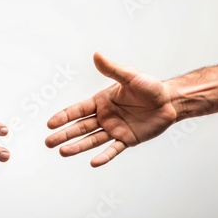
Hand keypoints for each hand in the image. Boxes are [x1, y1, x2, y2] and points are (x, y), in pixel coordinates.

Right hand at [45, 53, 176, 166]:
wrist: (169, 101)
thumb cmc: (149, 87)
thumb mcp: (130, 76)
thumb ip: (112, 69)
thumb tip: (97, 55)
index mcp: (101, 101)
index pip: (78, 110)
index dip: (64, 117)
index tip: (50, 124)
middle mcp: (104, 117)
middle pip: (80, 127)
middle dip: (64, 134)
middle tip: (48, 142)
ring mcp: (114, 129)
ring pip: (92, 140)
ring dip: (78, 146)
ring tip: (62, 152)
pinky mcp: (127, 140)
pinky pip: (113, 150)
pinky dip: (104, 156)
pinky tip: (93, 163)